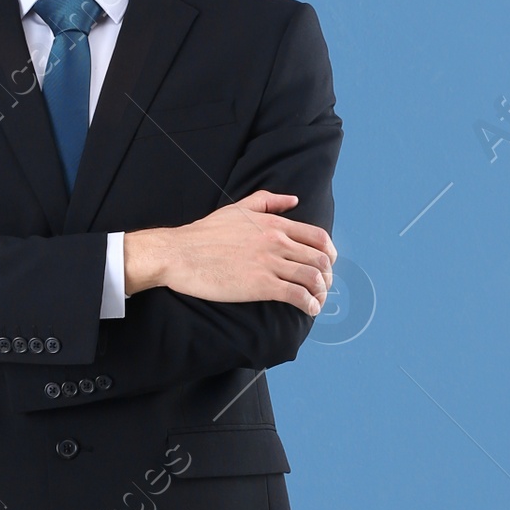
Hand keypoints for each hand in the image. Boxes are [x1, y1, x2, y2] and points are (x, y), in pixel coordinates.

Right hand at [124, 192, 334, 313]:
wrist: (180, 253)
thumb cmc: (204, 233)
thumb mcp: (238, 208)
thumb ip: (268, 201)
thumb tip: (294, 200)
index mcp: (274, 224)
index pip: (318, 237)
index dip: (329, 254)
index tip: (327, 265)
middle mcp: (276, 241)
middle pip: (319, 259)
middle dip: (327, 276)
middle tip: (323, 287)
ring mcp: (269, 263)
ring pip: (312, 277)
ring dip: (321, 292)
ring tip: (317, 301)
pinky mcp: (260, 285)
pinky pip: (296, 295)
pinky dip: (309, 304)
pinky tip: (309, 310)